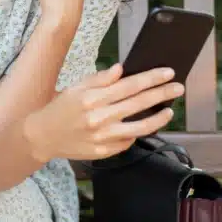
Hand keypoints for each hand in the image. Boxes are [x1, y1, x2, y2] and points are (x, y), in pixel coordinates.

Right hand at [22, 63, 183, 161]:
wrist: (43, 136)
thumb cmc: (61, 108)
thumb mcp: (76, 87)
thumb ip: (100, 79)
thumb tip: (121, 69)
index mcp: (93, 98)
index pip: (129, 85)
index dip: (151, 78)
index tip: (168, 73)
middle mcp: (99, 118)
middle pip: (138, 104)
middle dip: (161, 94)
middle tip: (178, 88)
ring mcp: (103, 138)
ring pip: (139, 128)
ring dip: (158, 118)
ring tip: (169, 110)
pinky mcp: (104, 152)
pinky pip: (127, 142)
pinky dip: (139, 133)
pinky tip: (146, 126)